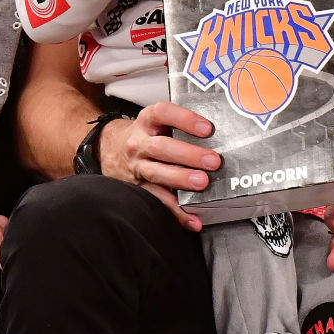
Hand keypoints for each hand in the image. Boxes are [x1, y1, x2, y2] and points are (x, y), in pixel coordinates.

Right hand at [99, 100, 220, 230]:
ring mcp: (137, 167)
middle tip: (213, 161)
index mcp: (147, 122)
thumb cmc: (147, 135)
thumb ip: (181, 124)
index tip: (207, 128)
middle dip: (189, 155)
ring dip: (181, 179)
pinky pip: (157, 200)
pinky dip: (176, 212)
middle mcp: (139, 143)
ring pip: (156, 173)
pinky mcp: (139, 188)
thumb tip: (223, 132)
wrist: (111, 149)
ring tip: (202, 183)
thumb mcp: (157, 122)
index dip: (185, 119)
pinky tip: (192, 219)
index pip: (162, 113)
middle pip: (161, 147)